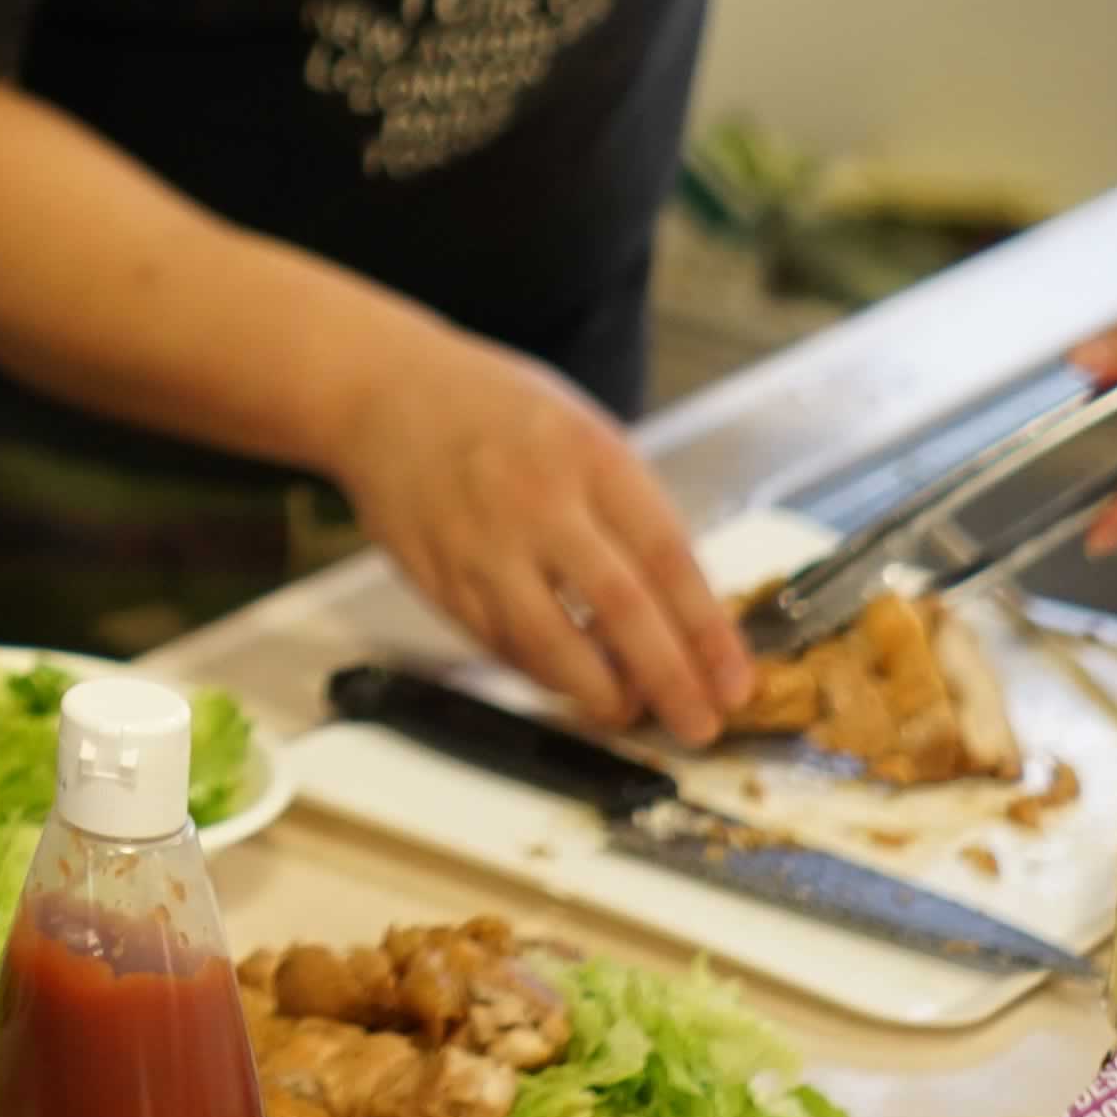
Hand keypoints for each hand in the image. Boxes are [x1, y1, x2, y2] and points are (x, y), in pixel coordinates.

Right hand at [328, 316, 748, 745]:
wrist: (382, 392)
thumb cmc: (494, 409)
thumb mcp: (581, 431)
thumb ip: (626, 508)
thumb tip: (681, 605)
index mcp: (590, 456)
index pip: (667, 558)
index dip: (708, 632)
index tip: (734, 682)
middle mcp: (538, 501)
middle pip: (621, 610)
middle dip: (670, 680)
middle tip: (699, 723)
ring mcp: (482, 544)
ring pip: (552, 645)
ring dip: (600, 693)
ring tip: (630, 710)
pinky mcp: (438, 578)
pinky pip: (499, 645)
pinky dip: (540, 673)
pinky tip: (566, 680)